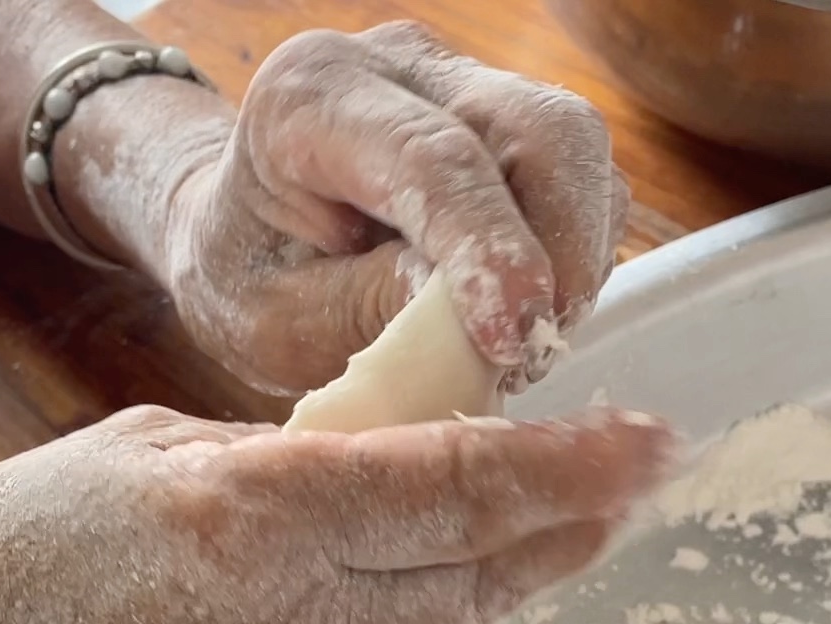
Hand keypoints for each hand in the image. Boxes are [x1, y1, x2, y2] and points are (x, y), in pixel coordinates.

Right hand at [0, 406, 673, 623]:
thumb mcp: (142, 452)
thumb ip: (290, 459)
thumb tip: (406, 461)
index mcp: (247, 518)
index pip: (463, 486)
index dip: (574, 464)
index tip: (649, 442)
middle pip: (481, 574)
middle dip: (561, 527)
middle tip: (615, 487)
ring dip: (461, 597)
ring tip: (419, 558)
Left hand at [159, 22, 629, 394]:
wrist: (248, 239)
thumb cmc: (251, 277)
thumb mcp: (280, 320)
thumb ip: (368, 307)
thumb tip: (473, 321)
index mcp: (312, 96)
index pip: (431, 157)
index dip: (487, 248)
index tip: (512, 336)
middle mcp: (399, 66)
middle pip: (536, 129)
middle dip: (560, 250)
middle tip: (533, 351)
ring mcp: (466, 83)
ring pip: (576, 149)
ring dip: (573, 259)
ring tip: (519, 343)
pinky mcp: (512, 121)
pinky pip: (582, 179)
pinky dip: (574, 254)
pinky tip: (527, 308)